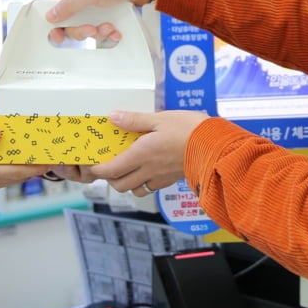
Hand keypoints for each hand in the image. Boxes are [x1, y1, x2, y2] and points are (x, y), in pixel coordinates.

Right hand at [0, 120, 49, 192]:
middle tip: (55, 150)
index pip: (18, 171)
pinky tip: (25, 154)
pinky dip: (18, 167)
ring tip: (45, 150)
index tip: (53, 156)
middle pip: (20, 176)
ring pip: (14, 177)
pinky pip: (7, 175)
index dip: (37, 165)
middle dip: (37, 164)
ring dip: (28, 166)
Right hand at [44, 0, 161, 42]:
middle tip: (91, 29)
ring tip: (110, 28)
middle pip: (71, 19)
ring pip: (87, 25)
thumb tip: (50, 15)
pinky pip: (103, 27)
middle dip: (81, 29)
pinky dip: (109, 32)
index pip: (53, 3)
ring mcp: (97, 2)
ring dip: (98, 31)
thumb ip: (68, 5)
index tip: (57, 36)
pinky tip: (117, 31)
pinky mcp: (111, 10)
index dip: (53, 20)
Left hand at [89, 110, 209, 196]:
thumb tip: (113, 118)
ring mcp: (160, 177)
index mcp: (141, 154)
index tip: (91, 163)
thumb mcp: (160, 118)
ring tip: (126, 167)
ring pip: (135, 189)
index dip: (97, 170)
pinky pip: (151, 187)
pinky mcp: (171, 179)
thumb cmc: (190, 130)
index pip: (110, 170)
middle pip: (119, 185)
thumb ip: (135, 120)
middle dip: (109, 178)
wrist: (216, 146)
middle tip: (107, 163)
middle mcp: (148, 170)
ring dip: (126, 182)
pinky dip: (143, 182)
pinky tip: (147, 168)